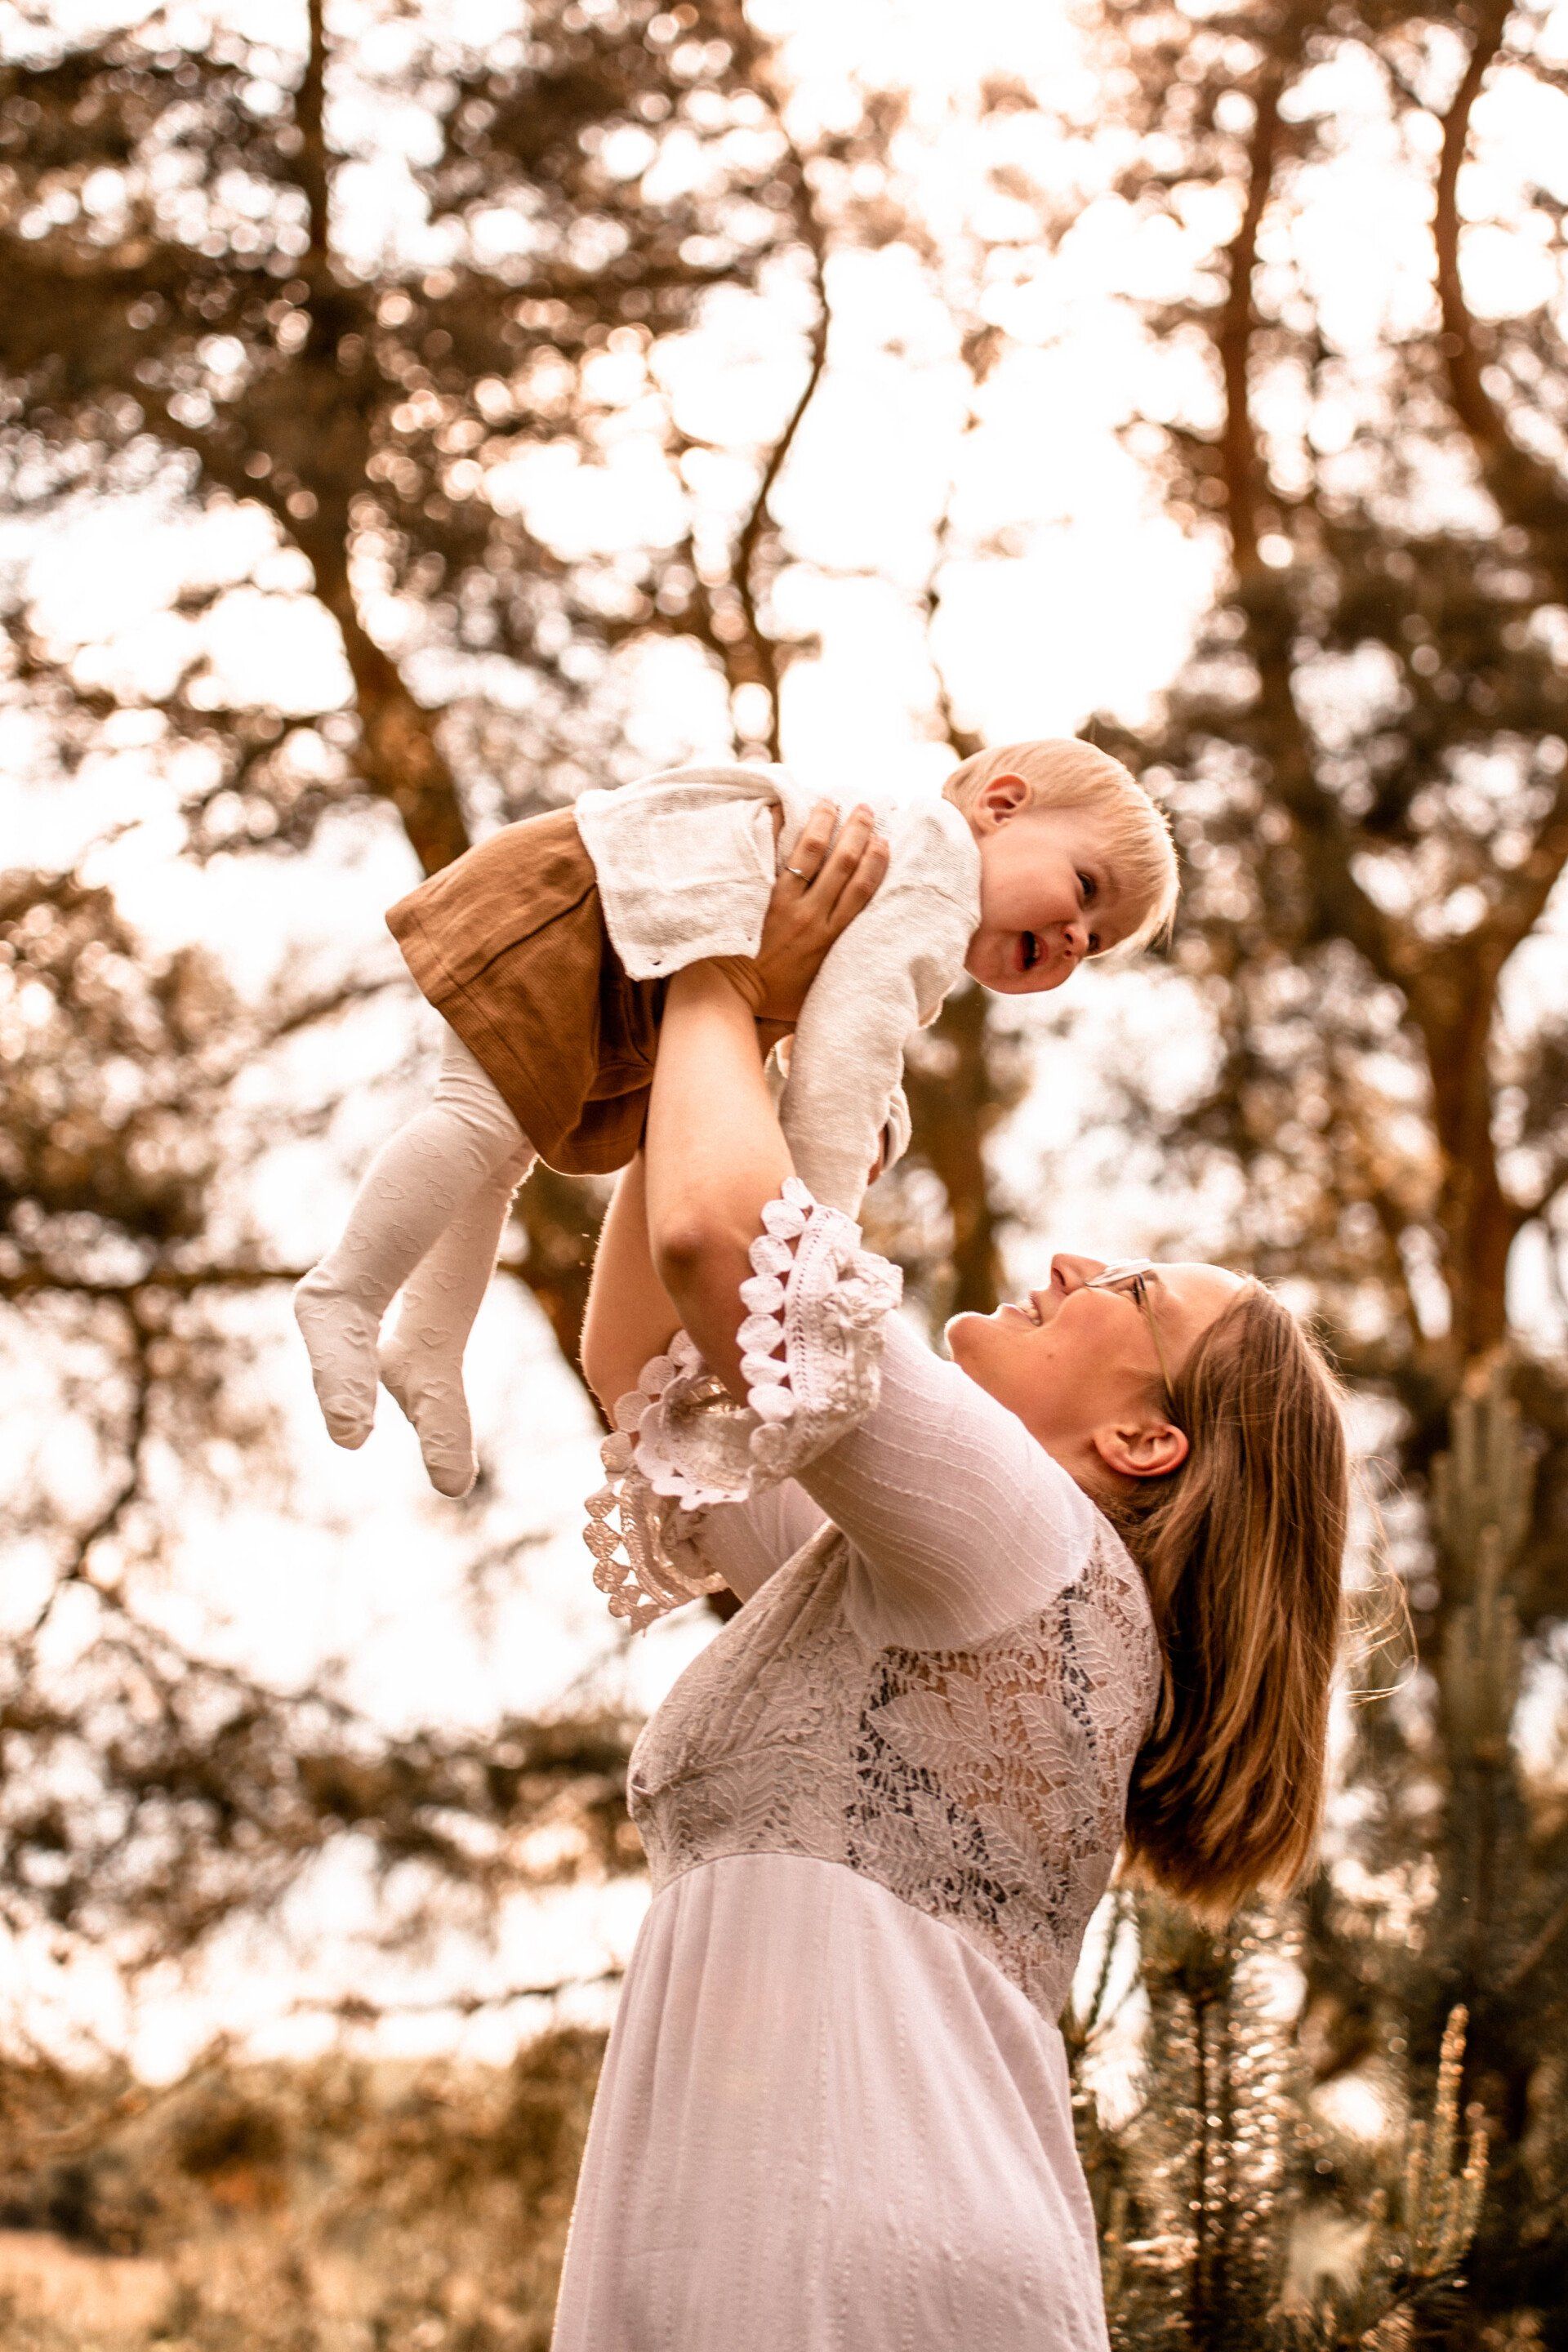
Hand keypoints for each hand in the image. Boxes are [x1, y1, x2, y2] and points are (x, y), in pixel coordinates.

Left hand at [715, 801, 888, 1027]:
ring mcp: (783, 905)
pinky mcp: (758, 898)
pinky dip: (779, 831)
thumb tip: (867, 968)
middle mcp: (812, 917)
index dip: (876, 863)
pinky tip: (784, 810)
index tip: (884, 841)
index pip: (861, 892)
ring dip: (823, 824)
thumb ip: (841, 971)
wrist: (731, 997)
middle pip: (842, 865)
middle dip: (856, 833)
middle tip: (865, 809)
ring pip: (809, 854)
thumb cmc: (776, 1000)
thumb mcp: (821, 990)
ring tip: (830, 802)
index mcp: (831, 939)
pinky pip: (772, 857)